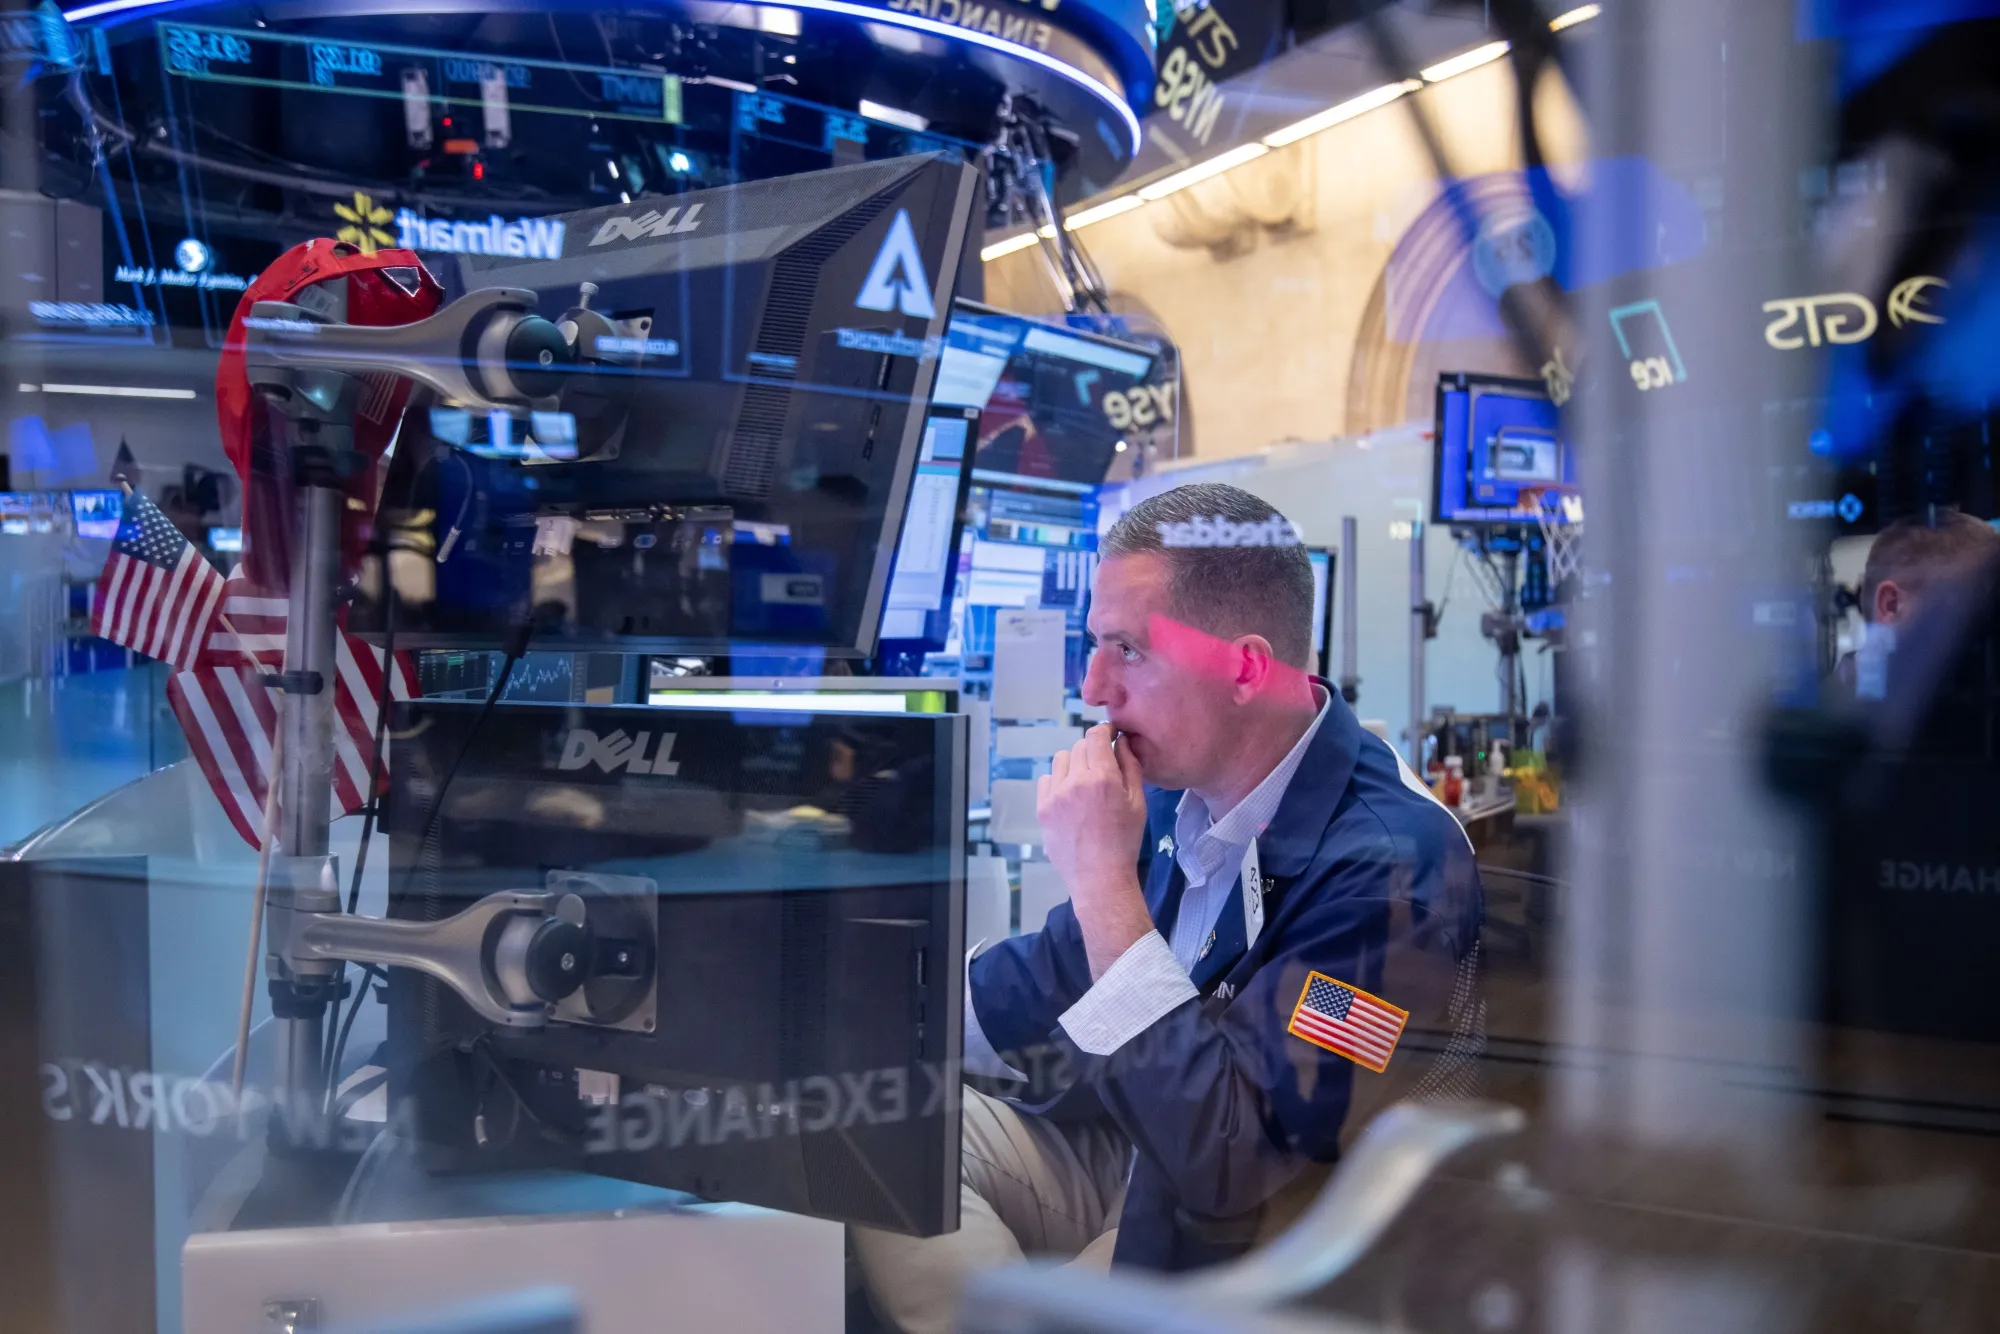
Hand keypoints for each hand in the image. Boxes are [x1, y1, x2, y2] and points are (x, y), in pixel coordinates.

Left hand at [1037, 724, 1152, 977]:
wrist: (1099, 877)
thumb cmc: (1125, 840)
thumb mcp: (1137, 802)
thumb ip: (1130, 766)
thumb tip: (1121, 741)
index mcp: (1102, 777)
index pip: (1095, 735)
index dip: (1104, 731)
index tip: (1109, 737)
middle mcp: (1075, 781)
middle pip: (1079, 746)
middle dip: (1092, 751)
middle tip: (1101, 769)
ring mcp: (1055, 795)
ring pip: (1061, 760)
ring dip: (1074, 765)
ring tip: (1084, 785)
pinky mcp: (1042, 808)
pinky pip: (1046, 780)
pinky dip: (1058, 782)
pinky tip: (1070, 798)